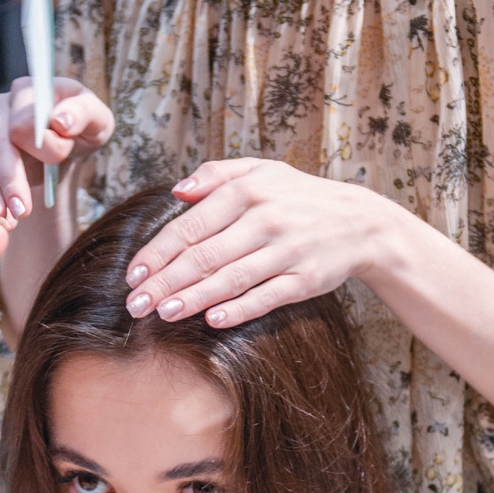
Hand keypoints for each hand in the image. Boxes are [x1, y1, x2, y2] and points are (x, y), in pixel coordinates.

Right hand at [0, 76, 112, 224]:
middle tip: (24, 211)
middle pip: (0, 143)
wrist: (69, 145)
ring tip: (5, 221)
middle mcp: (6, 103)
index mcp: (34, 88)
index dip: (40, 141)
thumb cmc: (85, 129)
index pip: (25, 117)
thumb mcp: (98, 121)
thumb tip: (60, 121)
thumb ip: (83, 114)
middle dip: (12, 178)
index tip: (59, 159)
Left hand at [126, 159, 391, 326]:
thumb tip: (177, 190)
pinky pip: (266, 297)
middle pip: (204, 256)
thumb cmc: (300, 197)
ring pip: (231, 279)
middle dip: (165, 282)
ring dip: (193, 298)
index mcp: (248, 192)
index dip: (158, 253)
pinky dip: (239, 310)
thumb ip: (216, 176)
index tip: (132, 275)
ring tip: (162, 313)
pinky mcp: (305, 280)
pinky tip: (212, 321)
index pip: (191, 226)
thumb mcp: (262, 171)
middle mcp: (266, 219)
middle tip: (135, 305)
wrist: (361, 223)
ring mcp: (287, 251)